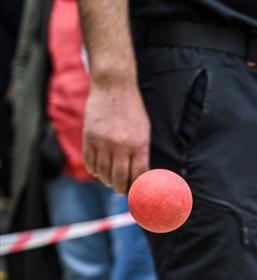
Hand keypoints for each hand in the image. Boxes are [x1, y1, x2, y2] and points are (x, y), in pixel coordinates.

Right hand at [83, 77, 149, 193]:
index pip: (139, 174)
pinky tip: (98, 172)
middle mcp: (121, 145)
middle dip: (122, 188)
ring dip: (107, 180)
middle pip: (120, 177)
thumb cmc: (133, 110)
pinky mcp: (89, 136)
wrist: (113, 87)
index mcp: (139, 144)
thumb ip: (141, 151)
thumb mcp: (144, 131)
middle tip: (122, 191)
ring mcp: (103, 141)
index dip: (138, 187)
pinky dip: (94, 170)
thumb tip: (140, 174)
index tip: (137, 192)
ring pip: (103, 172)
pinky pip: (89, 161)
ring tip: (110, 182)